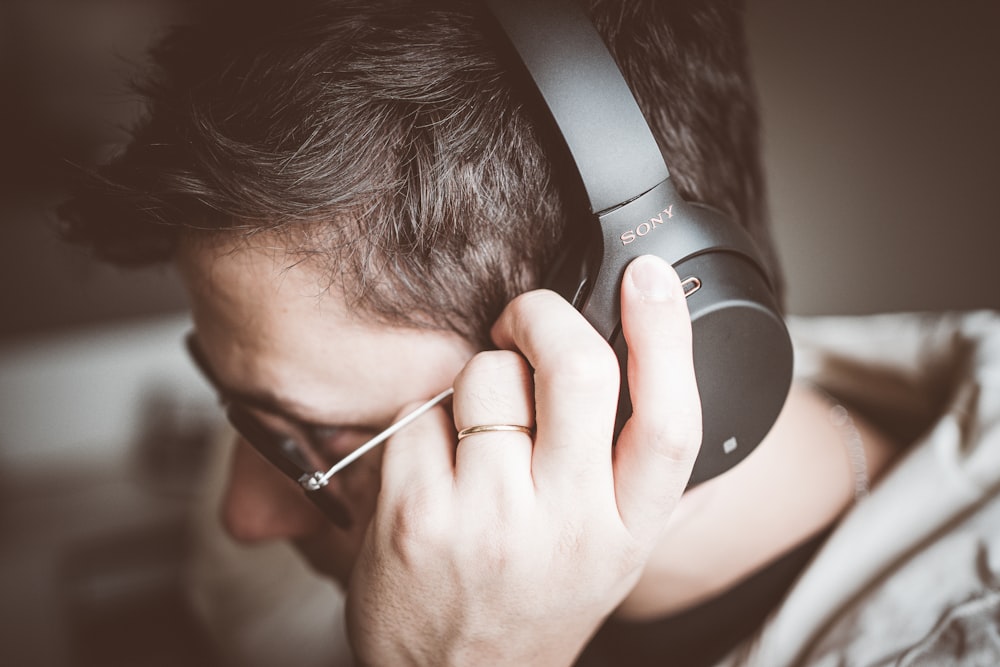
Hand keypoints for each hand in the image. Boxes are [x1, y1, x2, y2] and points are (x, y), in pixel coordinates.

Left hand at [345, 255, 701, 665]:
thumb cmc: (532, 600)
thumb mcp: (605, 547)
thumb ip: (616, 459)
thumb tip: (616, 343)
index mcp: (629, 530)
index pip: (672, 420)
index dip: (668, 335)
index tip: (651, 276)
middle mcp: (570, 528)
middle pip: (579, 370)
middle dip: (541, 316)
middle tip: (521, 321)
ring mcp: (490, 523)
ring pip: (486, 376)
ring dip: (477, 380)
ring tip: (475, 434)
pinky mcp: (417, 518)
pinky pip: (420, 411)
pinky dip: (423, 421)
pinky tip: (431, 468)